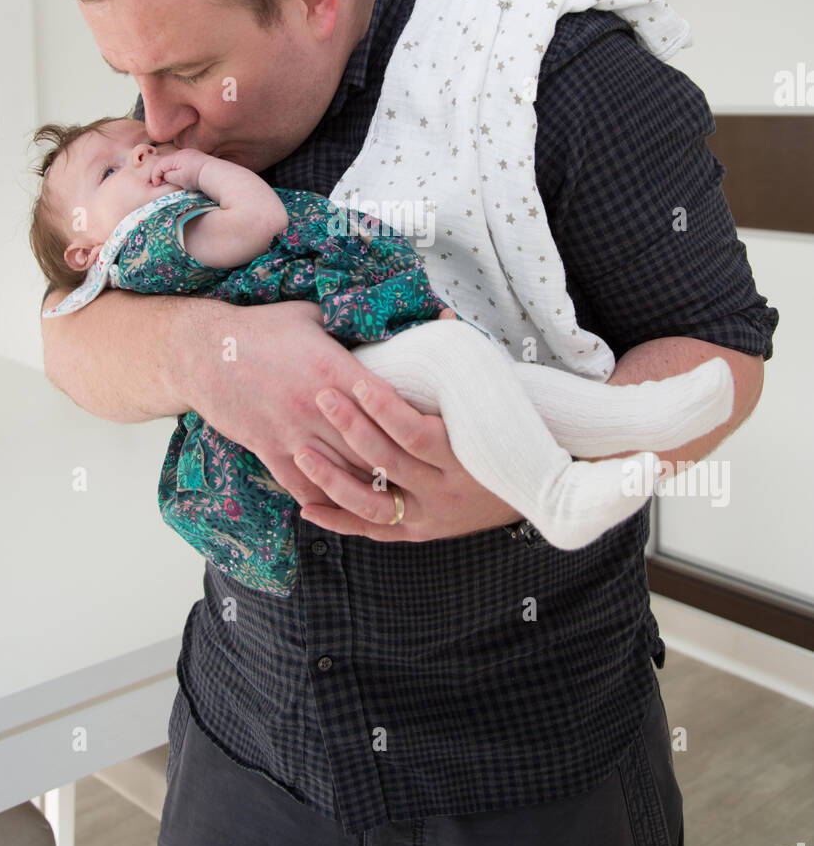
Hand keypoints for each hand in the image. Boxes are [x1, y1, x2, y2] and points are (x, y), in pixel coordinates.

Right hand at [150, 147, 210, 191]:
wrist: (215, 173)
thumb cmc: (196, 177)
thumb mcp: (178, 179)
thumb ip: (167, 176)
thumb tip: (163, 176)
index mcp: (175, 157)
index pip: (159, 165)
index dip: (155, 176)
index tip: (156, 185)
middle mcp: (181, 152)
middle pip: (165, 162)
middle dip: (162, 173)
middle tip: (162, 184)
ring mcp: (189, 153)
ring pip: (174, 162)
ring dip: (170, 171)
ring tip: (172, 181)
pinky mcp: (195, 157)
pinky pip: (182, 162)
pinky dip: (179, 169)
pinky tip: (183, 176)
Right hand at [180, 298, 403, 505]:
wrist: (204, 352)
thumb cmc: (260, 328)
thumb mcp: (310, 315)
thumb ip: (348, 325)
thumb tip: (384, 323)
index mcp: (333, 370)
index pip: (386, 403)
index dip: (411, 417)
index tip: (432, 425)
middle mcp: (317, 408)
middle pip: (370, 446)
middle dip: (398, 459)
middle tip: (424, 470)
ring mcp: (292, 434)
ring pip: (343, 472)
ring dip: (368, 483)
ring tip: (396, 492)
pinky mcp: (270, 450)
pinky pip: (303, 485)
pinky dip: (326, 497)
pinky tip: (344, 505)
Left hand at [291, 305, 523, 539]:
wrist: (543, 492)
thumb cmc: (511, 435)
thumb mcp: (494, 402)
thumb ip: (465, 363)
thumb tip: (440, 313)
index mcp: (464, 455)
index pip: (415, 432)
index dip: (383, 408)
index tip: (356, 380)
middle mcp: (446, 489)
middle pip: (389, 460)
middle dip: (351, 428)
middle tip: (321, 397)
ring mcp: (430, 515)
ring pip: (373, 504)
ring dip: (334, 480)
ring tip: (302, 453)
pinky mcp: (418, 532)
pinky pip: (373, 530)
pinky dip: (339, 520)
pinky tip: (306, 506)